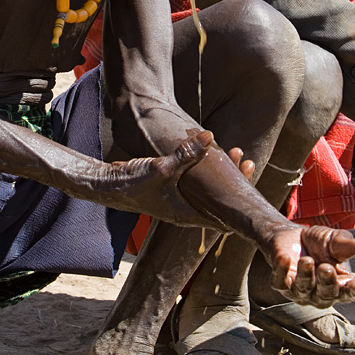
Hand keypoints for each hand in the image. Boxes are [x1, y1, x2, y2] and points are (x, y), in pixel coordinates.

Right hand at [106, 134, 254, 227]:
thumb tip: (210, 136)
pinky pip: (195, 185)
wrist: (107, 187)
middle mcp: (186, 212)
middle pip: (218, 202)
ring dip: (219, 176)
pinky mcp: (171, 193)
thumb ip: (187, 154)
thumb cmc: (133, 183)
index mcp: (188, 215)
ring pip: (207, 192)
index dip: (239, 199)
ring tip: (230, 153)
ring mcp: (178, 203)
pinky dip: (205, 172)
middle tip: (243, 159)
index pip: (224, 217)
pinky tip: (208, 155)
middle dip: (233, 181)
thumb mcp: (162, 168)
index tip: (247, 174)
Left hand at [269, 225, 354, 307]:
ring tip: (307, 260)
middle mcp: (321, 294)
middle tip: (326, 268)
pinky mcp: (281, 284)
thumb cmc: (318, 243)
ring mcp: (300, 292)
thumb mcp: (332, 239)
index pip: (350, 293)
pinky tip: (285, 258)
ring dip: (305, 275)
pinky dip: (281, 270)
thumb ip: (343, 244)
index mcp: (340, 285)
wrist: (290, 236)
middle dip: (327, 283)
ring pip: (303, 289)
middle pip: (326, 295)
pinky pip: (280, 282)